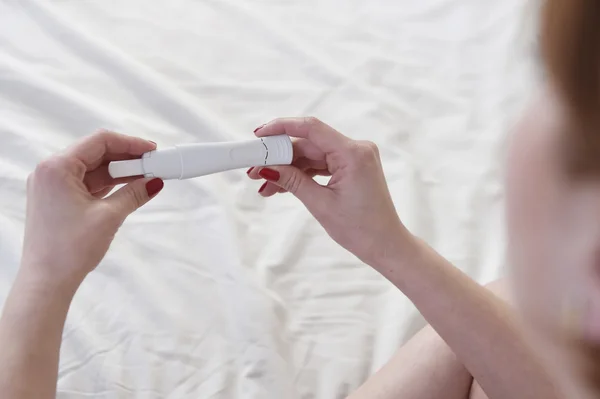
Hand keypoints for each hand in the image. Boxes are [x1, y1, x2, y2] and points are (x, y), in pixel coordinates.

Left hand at [21, 130, 163, 285]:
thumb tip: (155, 182)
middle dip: (126, 158)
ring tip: (145, 177)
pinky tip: (128, 188)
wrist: (47, 281)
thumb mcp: (109, 217)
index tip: (152, 150)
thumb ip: (134, 194)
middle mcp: (50, 172)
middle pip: (96, 153)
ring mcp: (52, 186)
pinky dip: (108, 184)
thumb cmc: (68, 250)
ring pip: (92, 169)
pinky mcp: (57, 200)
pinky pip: (87, 183)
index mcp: (56, 168)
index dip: (130, 143)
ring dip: (119, 172)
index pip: (99, 141)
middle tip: (153, 164)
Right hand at [247, 117, 412, 265]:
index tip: (259, 135)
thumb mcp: (320, 204)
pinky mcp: (351, 167)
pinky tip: (280, 186)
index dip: (282, 127)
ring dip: (287, 168)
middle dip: (279, 156)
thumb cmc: (361, 228)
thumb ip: (292, 181)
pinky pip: (320, 164)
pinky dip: (301, 174)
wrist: (385, 245)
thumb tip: (266, 168)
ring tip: (263, 185)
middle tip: (254, 168)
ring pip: (311, 155)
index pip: (311, 128)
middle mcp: (356, 149)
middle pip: (308, 143)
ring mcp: (354, 157)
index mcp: (353, 153)